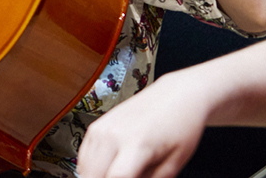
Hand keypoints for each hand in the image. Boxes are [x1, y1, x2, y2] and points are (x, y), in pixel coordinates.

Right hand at [76, 73, 209, 177]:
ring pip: (84, 168)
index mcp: (137, 145)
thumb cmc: (181, 127)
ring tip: (119, 174)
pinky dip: (91, 168)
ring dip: (96, 176)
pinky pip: (83, 156)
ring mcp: (101, 128)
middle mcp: (113, 134)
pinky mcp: (96, 125)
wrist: (177, 96)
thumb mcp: (175, 164)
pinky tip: (107, 171)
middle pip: (93, 175)